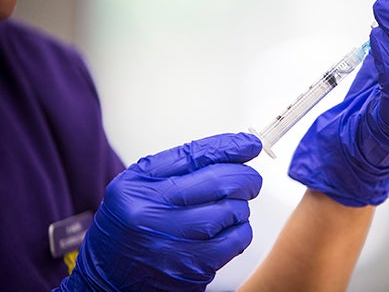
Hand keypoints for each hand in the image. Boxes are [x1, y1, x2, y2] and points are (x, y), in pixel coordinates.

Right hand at [56, 133, 261, 290]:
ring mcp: (173, 244)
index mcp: (140, 186)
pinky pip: (234, 242)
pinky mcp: (191, 269)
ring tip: (229, 207)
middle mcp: (154, 214)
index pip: (194, 156)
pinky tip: (228, 229)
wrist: (105, 279)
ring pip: (231, 212)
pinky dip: (240, 231)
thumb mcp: (137, 185)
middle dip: (245, 176)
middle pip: (219, 182)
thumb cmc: (124, 227)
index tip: (249, 144)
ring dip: (240, 205)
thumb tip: (228, 152)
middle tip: (249, 179)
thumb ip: (178, 166)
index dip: (229, 147)